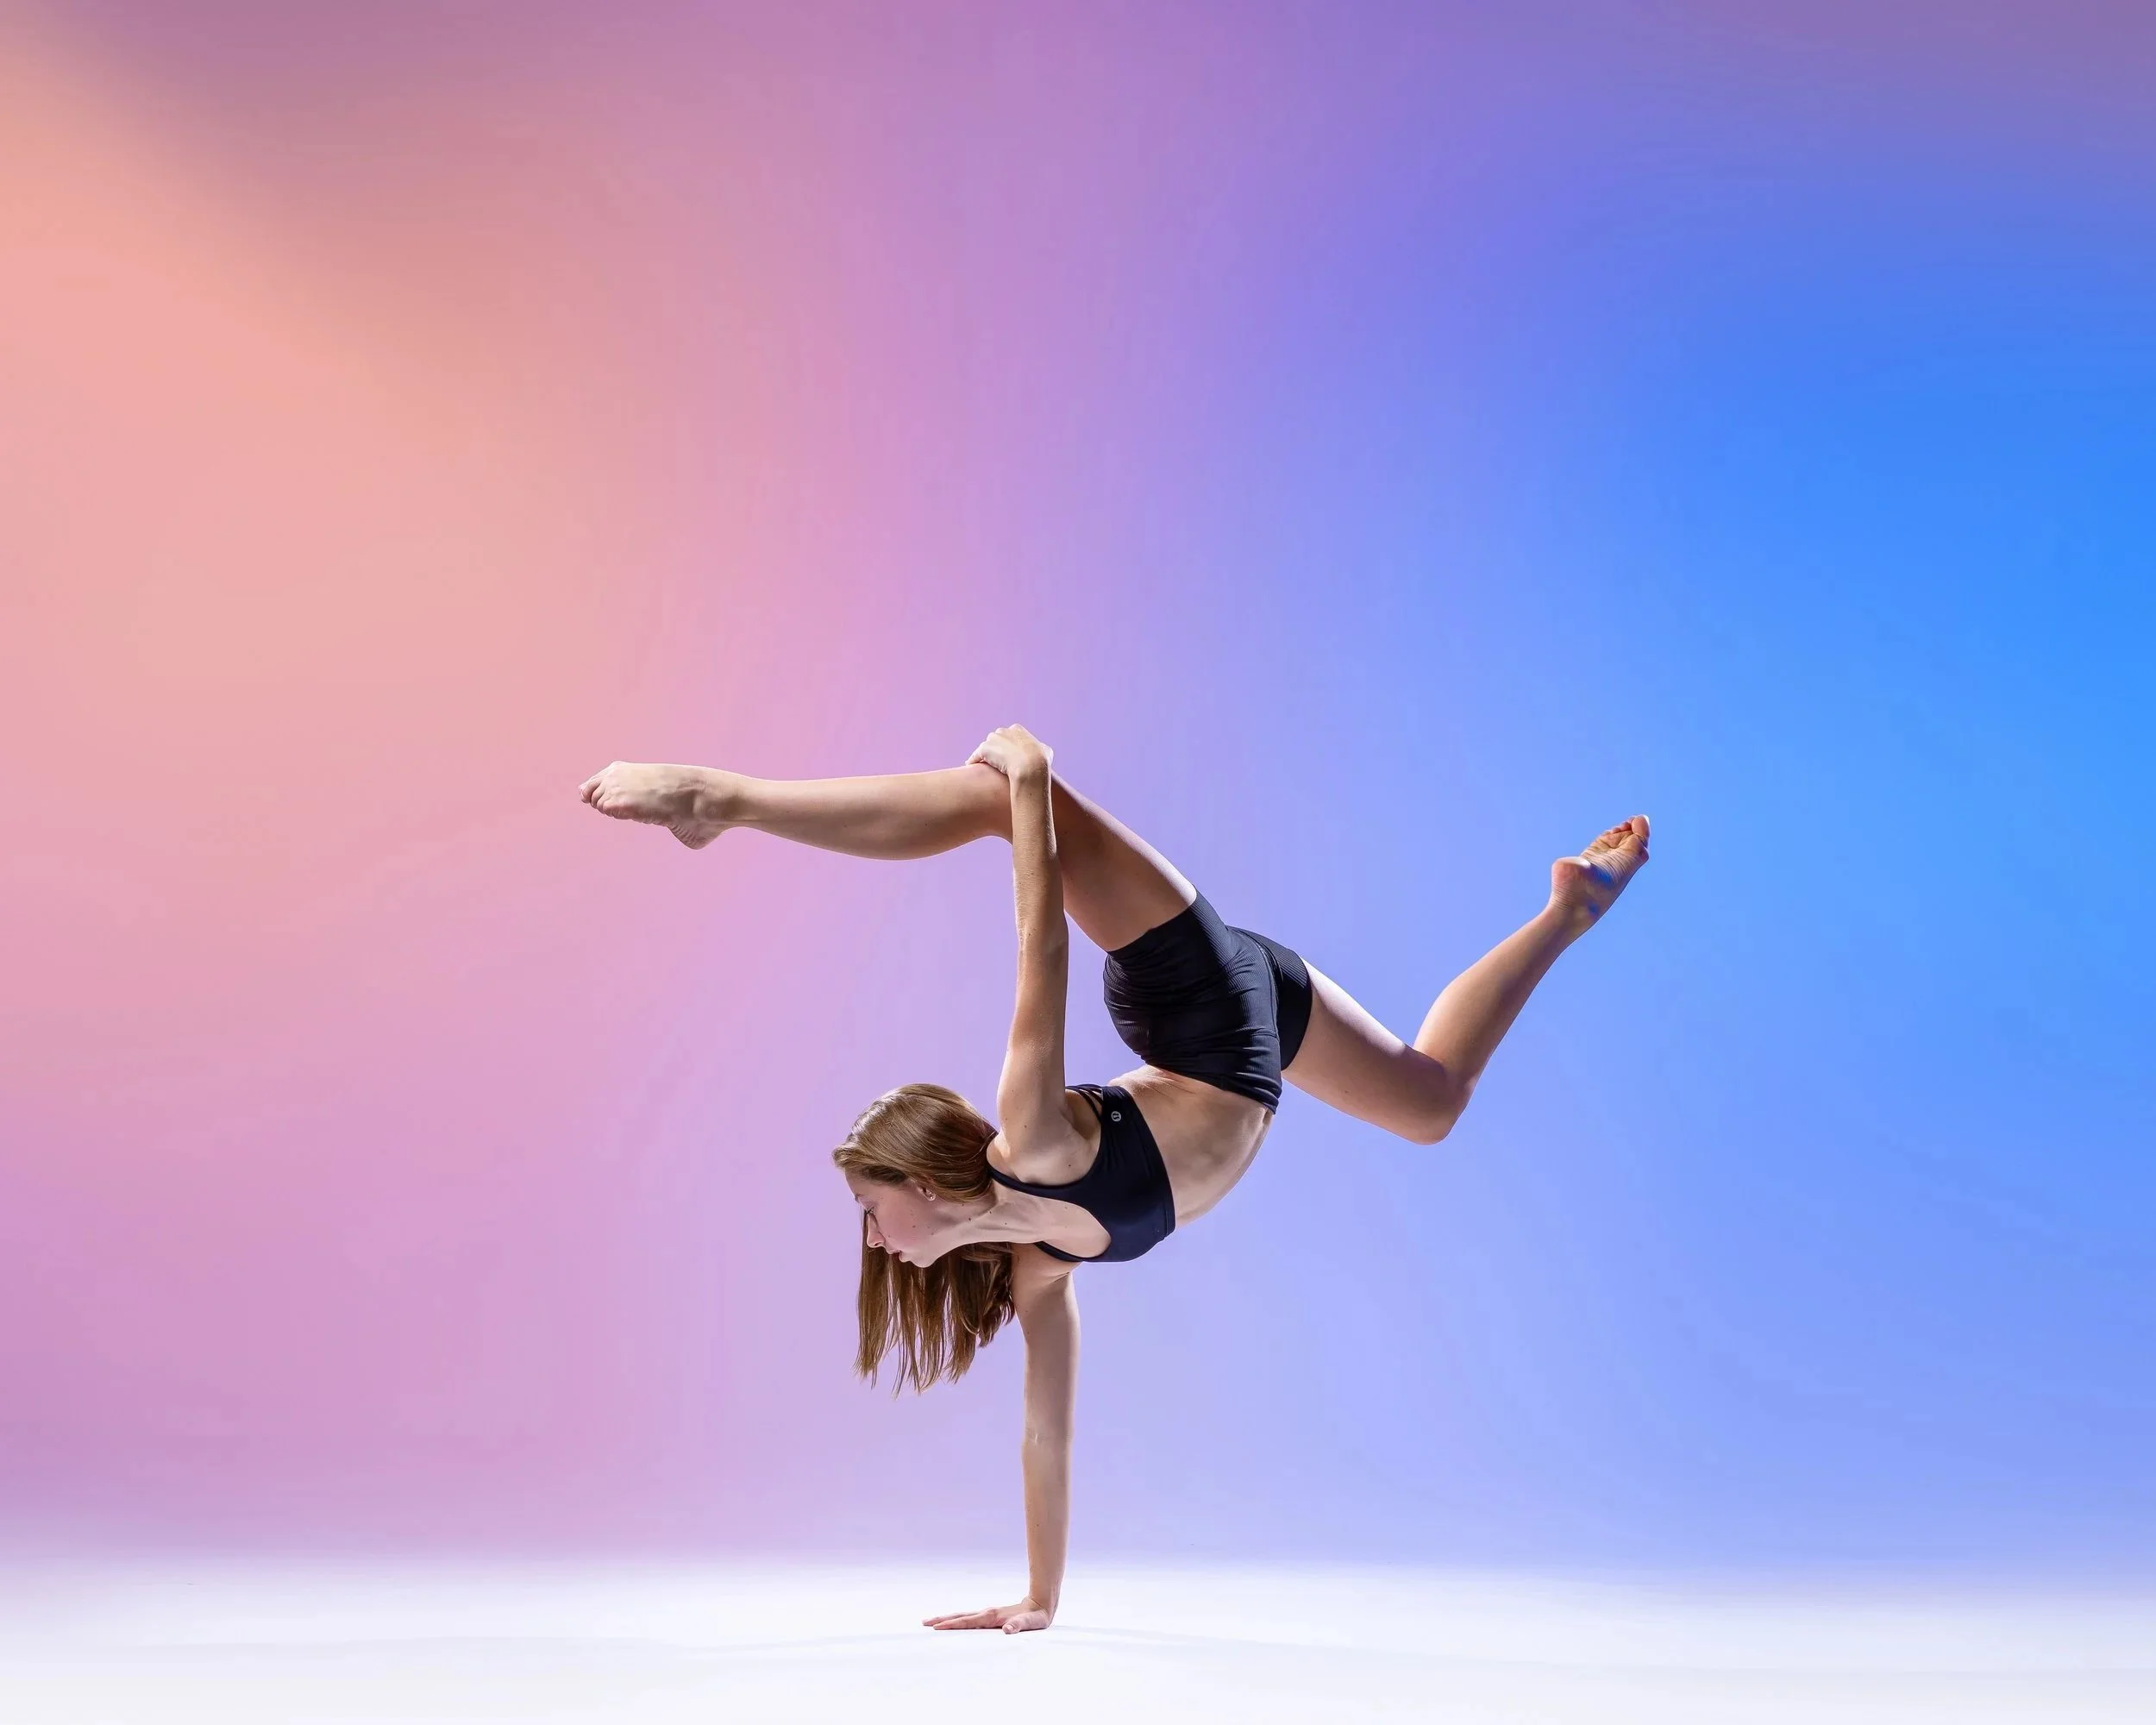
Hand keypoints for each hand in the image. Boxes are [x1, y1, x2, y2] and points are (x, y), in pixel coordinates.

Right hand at [923, 1595, 1054, 1633]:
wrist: (1040, 1604)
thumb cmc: (1036, 1617)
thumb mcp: (1031, 1623)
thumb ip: (1019, 1625)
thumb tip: (1007, 1630)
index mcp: (993, 1616)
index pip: (968, 1621)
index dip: (953, 1625)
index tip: (937, 1627)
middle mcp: (988, 1614)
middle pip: (961, 1616)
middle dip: (943, 1620)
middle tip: (925, 1623)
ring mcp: (988, 1615)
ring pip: (963, 1617)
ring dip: (948, 1620)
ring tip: (932, 1622)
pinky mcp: (991, 1617)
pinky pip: (970, 1620)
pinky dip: (958, 1622)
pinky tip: (953, 1626)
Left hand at [965, 725, 1053, 780]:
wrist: (1030, 766)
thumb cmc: (1040, 760)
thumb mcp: (1046, 750)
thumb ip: (1041, 747)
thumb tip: (1043, 750)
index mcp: (1017, 729)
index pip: (1008, 736)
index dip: (1008, 747)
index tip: (1008, 756)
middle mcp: (1003, 731)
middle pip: (995, 740)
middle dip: (995, 749)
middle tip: (997, 762)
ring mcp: (992, 740)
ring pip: (985, 748)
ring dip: (984, 756)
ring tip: (983, 766)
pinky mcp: (984, 749)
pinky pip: (975, 756)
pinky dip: (972, 761)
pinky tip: (970, 766)